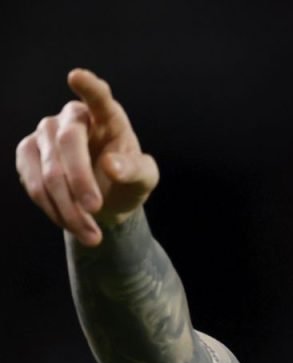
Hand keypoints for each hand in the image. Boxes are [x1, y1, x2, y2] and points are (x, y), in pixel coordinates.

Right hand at [15, 69, 158, 246]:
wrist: (104, 201)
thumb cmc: (127, 180)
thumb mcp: (144, 179)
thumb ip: (135, 170)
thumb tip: (111, 165)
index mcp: (107, 116)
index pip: (99, 97)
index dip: (89, 87)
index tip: (77, 76)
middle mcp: (72, 117)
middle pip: (68, 143)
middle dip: (81, 181)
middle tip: (96, 210)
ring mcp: (45, 133)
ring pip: (48, 171)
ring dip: (69, 207)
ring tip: (92, 235)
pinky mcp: (26, 154)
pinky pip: (33, 184)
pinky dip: (54, 209)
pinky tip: (72, 224)